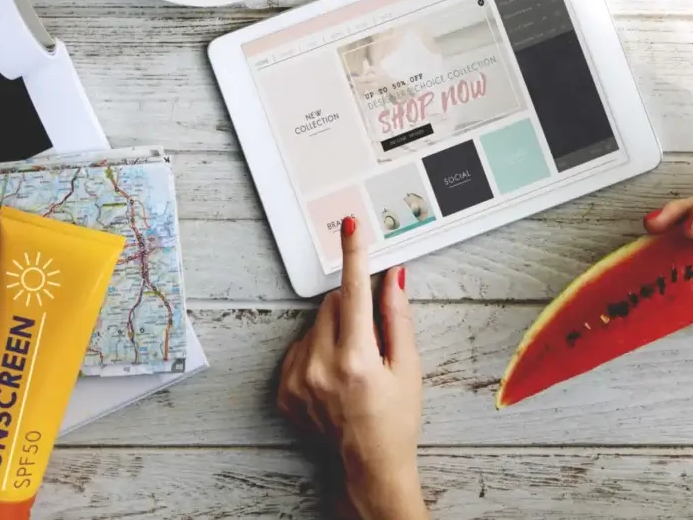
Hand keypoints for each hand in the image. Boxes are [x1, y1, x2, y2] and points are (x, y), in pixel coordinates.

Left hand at [277, 217, 427, 519]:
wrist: (367, 466)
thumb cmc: (395, 420)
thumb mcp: (408, 367)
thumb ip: (397, 317)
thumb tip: (393, 277)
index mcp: (357, 359)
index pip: (354, 291)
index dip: (354, 253)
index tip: (349, 224)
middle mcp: (320, 367)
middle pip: (332, 303)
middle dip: (352, 308)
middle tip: (369, 339)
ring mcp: (297, 379)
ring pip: (315, 324)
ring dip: (334, 330)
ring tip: (351, 366)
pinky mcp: (283, 389)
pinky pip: (298, 347)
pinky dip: (316, 351)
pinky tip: (332, 378)